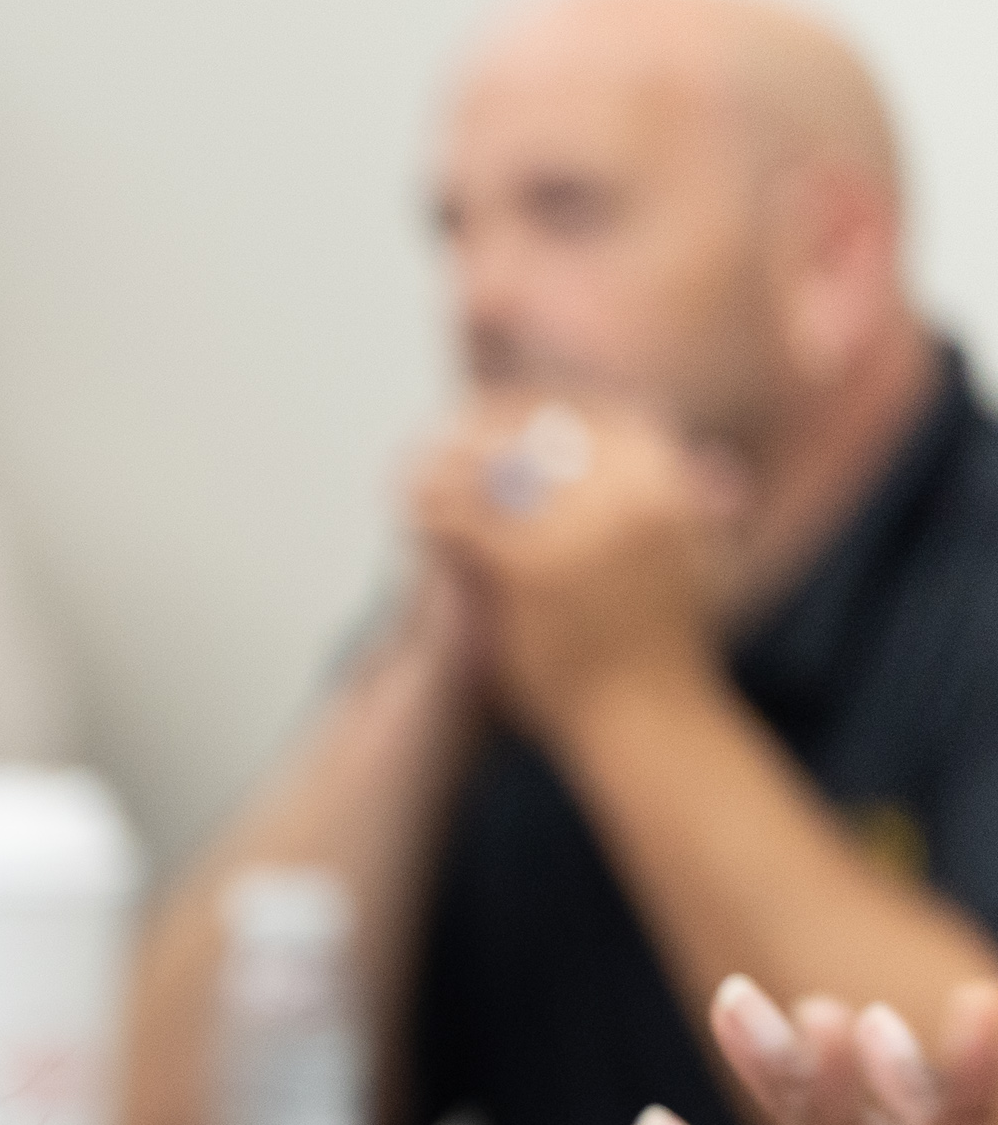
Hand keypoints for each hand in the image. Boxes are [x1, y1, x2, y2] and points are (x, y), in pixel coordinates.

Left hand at [412, 393, 744, 744]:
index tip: (500, 410)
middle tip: (445, 430)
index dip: (542, 405)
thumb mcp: (704, 560)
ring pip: (493, 465)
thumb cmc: (669, 649)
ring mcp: (585, 523)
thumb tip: (718, 462)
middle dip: (486, 424)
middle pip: (541, 427)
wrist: (653, 719)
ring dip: (446, 460)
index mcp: (674, 479)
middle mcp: (636, 488)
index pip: (598, 410)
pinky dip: (431, 504)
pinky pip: (465, 514)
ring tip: (411, 466)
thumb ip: (702, 508)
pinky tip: (406, 507)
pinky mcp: (534, 564)